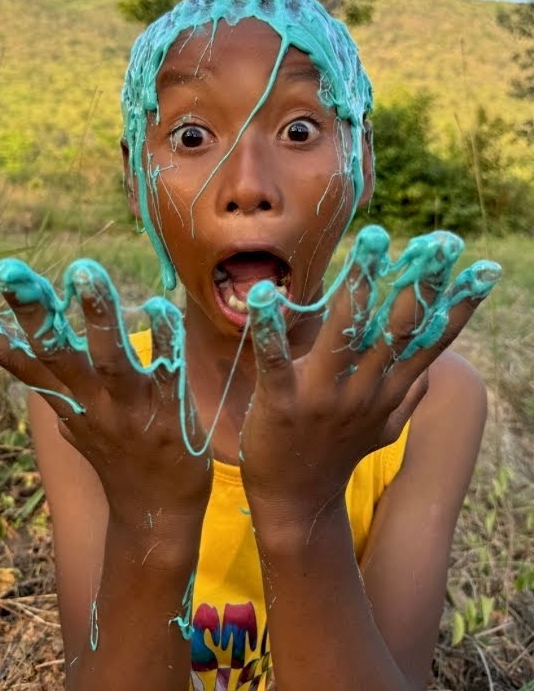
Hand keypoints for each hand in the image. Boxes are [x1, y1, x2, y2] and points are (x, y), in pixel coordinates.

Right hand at [0, 258, 211, 535]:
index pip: (15, 361)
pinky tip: (158, 304)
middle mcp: (88, 402)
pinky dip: (162, 339)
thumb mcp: (78, 426)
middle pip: (51, 354)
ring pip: (108, 359)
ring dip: (96, 316)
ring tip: (83, 272)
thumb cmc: (119, 461)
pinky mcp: (167, 411)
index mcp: (64, 401)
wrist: (156, 518)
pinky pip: (166, 371)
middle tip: (8, 272)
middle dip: (30, 312)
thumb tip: (33, 355)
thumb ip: (60, 390)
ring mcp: (126, 408)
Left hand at [240, 226, 499, 512]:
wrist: (295, 502)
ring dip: (359, 287)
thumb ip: (407, 396)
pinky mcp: (281, 404)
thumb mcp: (383, 429)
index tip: (480, 270)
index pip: (428, 343)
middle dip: (417, 285)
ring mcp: (322, 398)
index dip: (456, 307)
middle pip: (394, 331)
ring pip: (345, 336)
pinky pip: (276, 362)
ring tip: (373, 244)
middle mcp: (362, 392)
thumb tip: (431, 366)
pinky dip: (271, 329)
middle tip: (437, 243)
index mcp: (387, 393)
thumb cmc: (334, 455)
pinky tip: (264, 296)